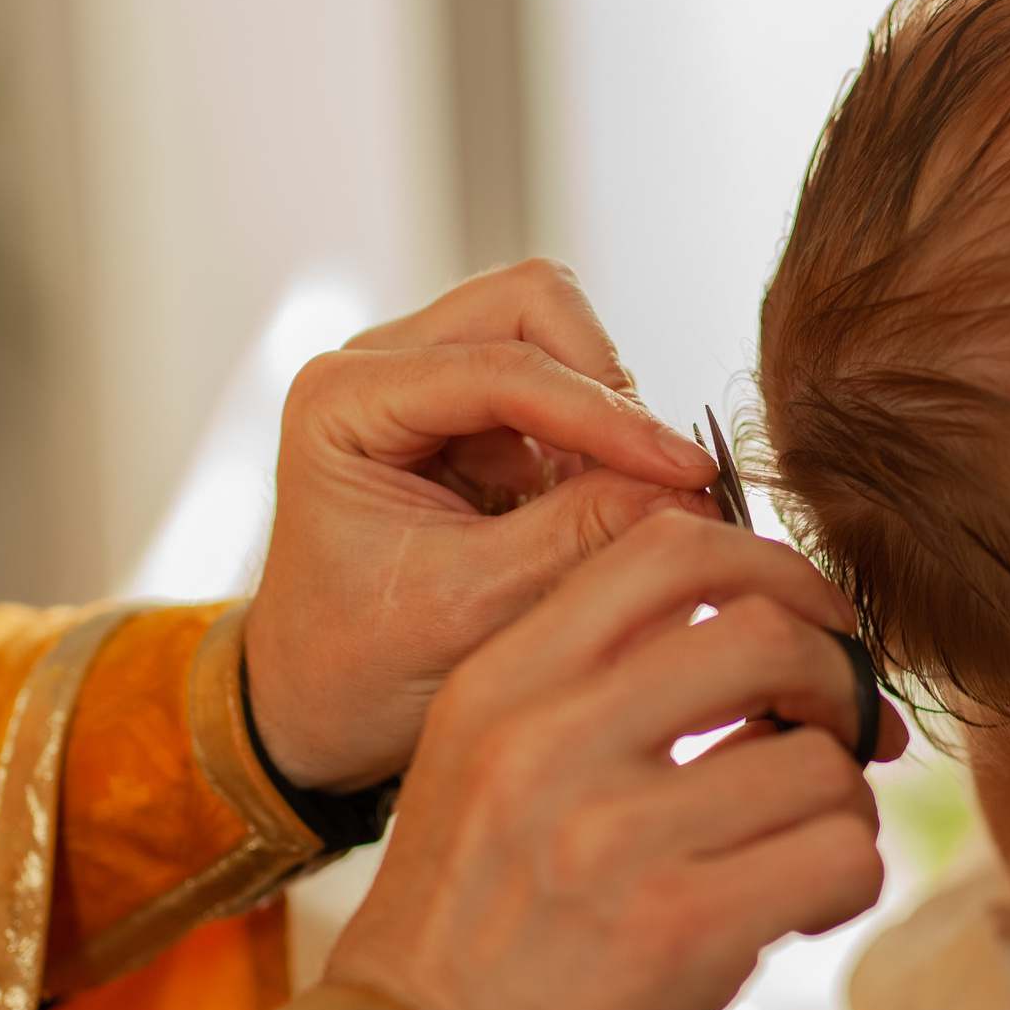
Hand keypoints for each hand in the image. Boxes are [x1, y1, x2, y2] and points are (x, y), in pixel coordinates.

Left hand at [245, 260, 717, 789]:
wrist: (318, 705)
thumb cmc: (362, 667)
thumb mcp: (474, 610)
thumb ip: (578, 537)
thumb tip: (691, 490)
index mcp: (344, 401)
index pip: (502, 368)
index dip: (607, 418)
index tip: (688, 472)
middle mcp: (378, 365)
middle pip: (531, 305)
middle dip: (605, 385)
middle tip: (656, 476)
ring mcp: (423, 378)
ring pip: (554, 333)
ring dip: (604, 409)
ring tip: (623, 500)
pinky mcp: (465, 409)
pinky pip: (559, 383)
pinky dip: (594, 436)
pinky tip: (598, 506)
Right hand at [326, 510, 907, 1009]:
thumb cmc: (464, 929)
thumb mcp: (483, 768)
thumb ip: (592, 689)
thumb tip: (770, 637)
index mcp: (500, 682)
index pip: (668, 548)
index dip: (771, 568)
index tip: (804, 620)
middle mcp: (551, 739)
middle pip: (765, 630)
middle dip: (833, 675)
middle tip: (836, 727)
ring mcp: (614, 833)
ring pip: (820, 761)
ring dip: (840, 803)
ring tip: (799, 846)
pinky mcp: (678, 929)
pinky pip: (838, 857)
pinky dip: (845, 881)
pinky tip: (801, 910)